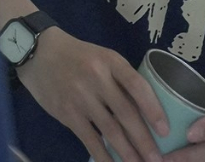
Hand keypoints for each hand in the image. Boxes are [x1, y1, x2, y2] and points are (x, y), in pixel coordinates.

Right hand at [17, 27, 169, 161]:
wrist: (39, 53)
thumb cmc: (77, 55)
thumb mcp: (102, 57)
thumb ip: (119, 80)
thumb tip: (143, 111)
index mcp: (110, 61)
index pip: (137, 86)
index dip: (153, 109)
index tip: (165, 130)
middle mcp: (97, 77)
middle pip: (126, 113)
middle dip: (144, 140)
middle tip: (158, 159)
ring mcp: (81, 96)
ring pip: (110, 130)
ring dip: (128, 153)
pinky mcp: (68, 113)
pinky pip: (90, 140)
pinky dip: (104, 157)